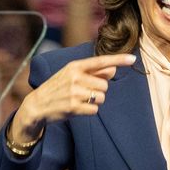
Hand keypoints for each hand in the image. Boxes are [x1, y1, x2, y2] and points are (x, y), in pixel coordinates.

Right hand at [9, 54, 135, 143]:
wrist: (37, 105)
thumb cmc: (59, 88)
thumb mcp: (72, 75)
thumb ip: (93, 72)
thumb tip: (114, 69)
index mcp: (75, 66)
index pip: (101, 61)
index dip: (118, 60)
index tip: (133, 58)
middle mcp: (75, 77)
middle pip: (105, 85)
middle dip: (98, 90)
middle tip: (83, 92)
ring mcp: (74, 92)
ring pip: (102, 97)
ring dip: (95, 101)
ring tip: (80, 100)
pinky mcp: (74, 106)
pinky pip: (95, 109)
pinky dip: (89, 110)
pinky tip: (77, 108)